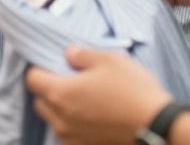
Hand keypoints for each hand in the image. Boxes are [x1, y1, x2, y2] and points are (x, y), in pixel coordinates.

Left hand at [26, 46, 174, 144]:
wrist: (157, 126)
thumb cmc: (134, 90)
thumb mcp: (110, 60)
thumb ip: (83, 54)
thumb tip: (69, 53)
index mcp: (61, 93)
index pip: (32, 79)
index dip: (39, 69)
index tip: (52, 65)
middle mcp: (60, 119)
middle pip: (40, 102)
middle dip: (49, 90)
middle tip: (70, 80)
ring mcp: (71, 138)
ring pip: (53, 120)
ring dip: (61, 109)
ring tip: (85, 99)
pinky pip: (68, 135)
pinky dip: (74, 125)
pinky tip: (93, 116)